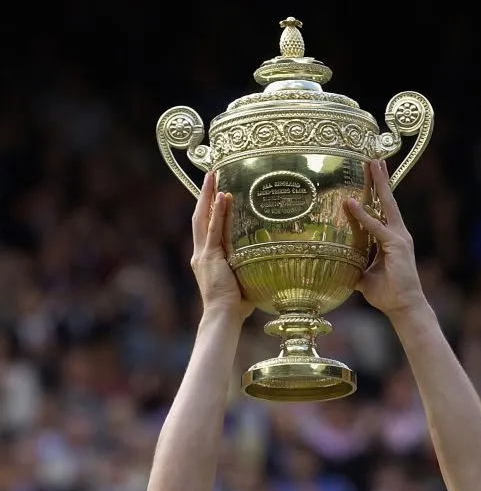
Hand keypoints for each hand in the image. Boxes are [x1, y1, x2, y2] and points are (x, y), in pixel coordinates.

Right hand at [191, 172, 253, 320]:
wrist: (224, 315)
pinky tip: (221, 196)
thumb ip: (250, 267)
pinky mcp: (210, 256)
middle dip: (204, 195)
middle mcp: (201, 254)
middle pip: (200, 217)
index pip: (207, 228)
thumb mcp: (243, 280)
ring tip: (213, 176)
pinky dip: (217, 212)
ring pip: (203, 218)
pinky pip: (214, 229)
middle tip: (210, 175)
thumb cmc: (236, 305)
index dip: (210, 209)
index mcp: (207, 259)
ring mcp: (204, 254)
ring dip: (207, 196)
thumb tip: (271, 262)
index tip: (215, 192)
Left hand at [343, 159, 425, 318]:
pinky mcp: (396, 245)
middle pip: (388, 201)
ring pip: (386, 206)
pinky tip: (351, 203)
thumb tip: (336, 265)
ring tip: (372, 163)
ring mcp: (399, 238)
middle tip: (374, 157)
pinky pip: (375, 227)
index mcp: (391, 239)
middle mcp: (397, 234)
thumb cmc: (387, 294)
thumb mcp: (364, 277)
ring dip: (378, 184)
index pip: (382, 211)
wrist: (403, 306)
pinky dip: (362, 215)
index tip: (372, 175)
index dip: (377, 193)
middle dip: (381, 179)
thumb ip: (353, 266)